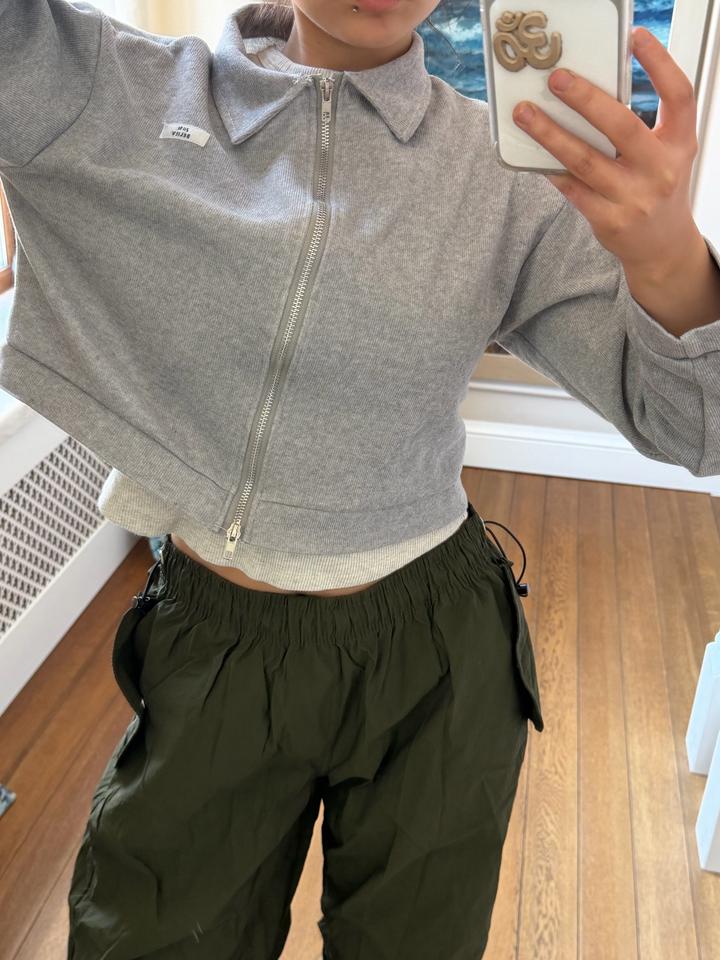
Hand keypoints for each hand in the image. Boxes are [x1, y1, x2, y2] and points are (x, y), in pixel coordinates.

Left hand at [512, 27, 700, 276]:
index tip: (635, 36)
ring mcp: (634, 198)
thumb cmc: (656, 188)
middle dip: (587, 99)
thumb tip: (585, 93)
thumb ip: (639, 127)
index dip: (659, 63)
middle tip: (556, 78)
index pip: (678, 95)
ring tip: (525, 113)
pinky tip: (532, 152)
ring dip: (551, 134)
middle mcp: (660, 169)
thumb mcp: (664, 154)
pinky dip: (552, 169)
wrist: (662, 247)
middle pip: (622, 126)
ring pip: (586, 160)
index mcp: (679, 143)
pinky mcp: (610, 220)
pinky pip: (573, 189)